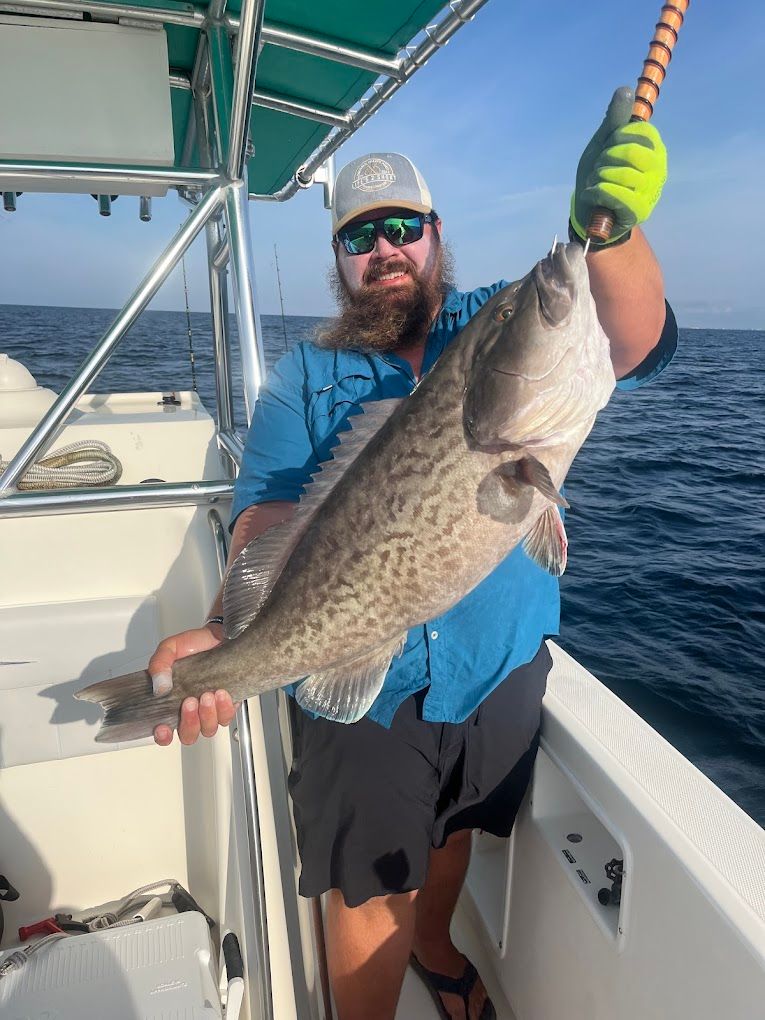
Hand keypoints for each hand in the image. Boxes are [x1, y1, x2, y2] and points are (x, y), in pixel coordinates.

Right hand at [148, 625, 236, 745]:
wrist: (220, 635)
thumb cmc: (195, 645)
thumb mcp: (170, 649)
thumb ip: (159, 665)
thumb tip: (159, 687)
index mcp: (172, 702)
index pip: (164, 731)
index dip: (163, 736)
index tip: (163, 728)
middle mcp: (191, 711)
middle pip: (189, 735)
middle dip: (189, 722)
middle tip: (189, 701)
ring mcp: (210, 710)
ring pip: (208, 729)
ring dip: (207, 715)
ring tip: (207, 695)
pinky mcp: (228, 704)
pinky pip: (227, 717)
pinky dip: (224, 708)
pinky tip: (221, 693)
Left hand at [571, 86, 667, 243]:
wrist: (588, 208)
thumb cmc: (599, 173)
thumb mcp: (603, 142)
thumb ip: (615, 119)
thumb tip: (625, 90)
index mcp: (654, 148)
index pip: (640, 131)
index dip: (617, 136)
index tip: (608, 146)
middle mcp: (658, 168)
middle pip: (631, 152)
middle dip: (606, 158)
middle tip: (600, 167)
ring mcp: (651, 191)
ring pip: (622, 174)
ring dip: (598, 177)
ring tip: (596, 182)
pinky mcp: (640, 211)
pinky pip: (618, 195)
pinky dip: (598, 191)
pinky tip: (592, 193)